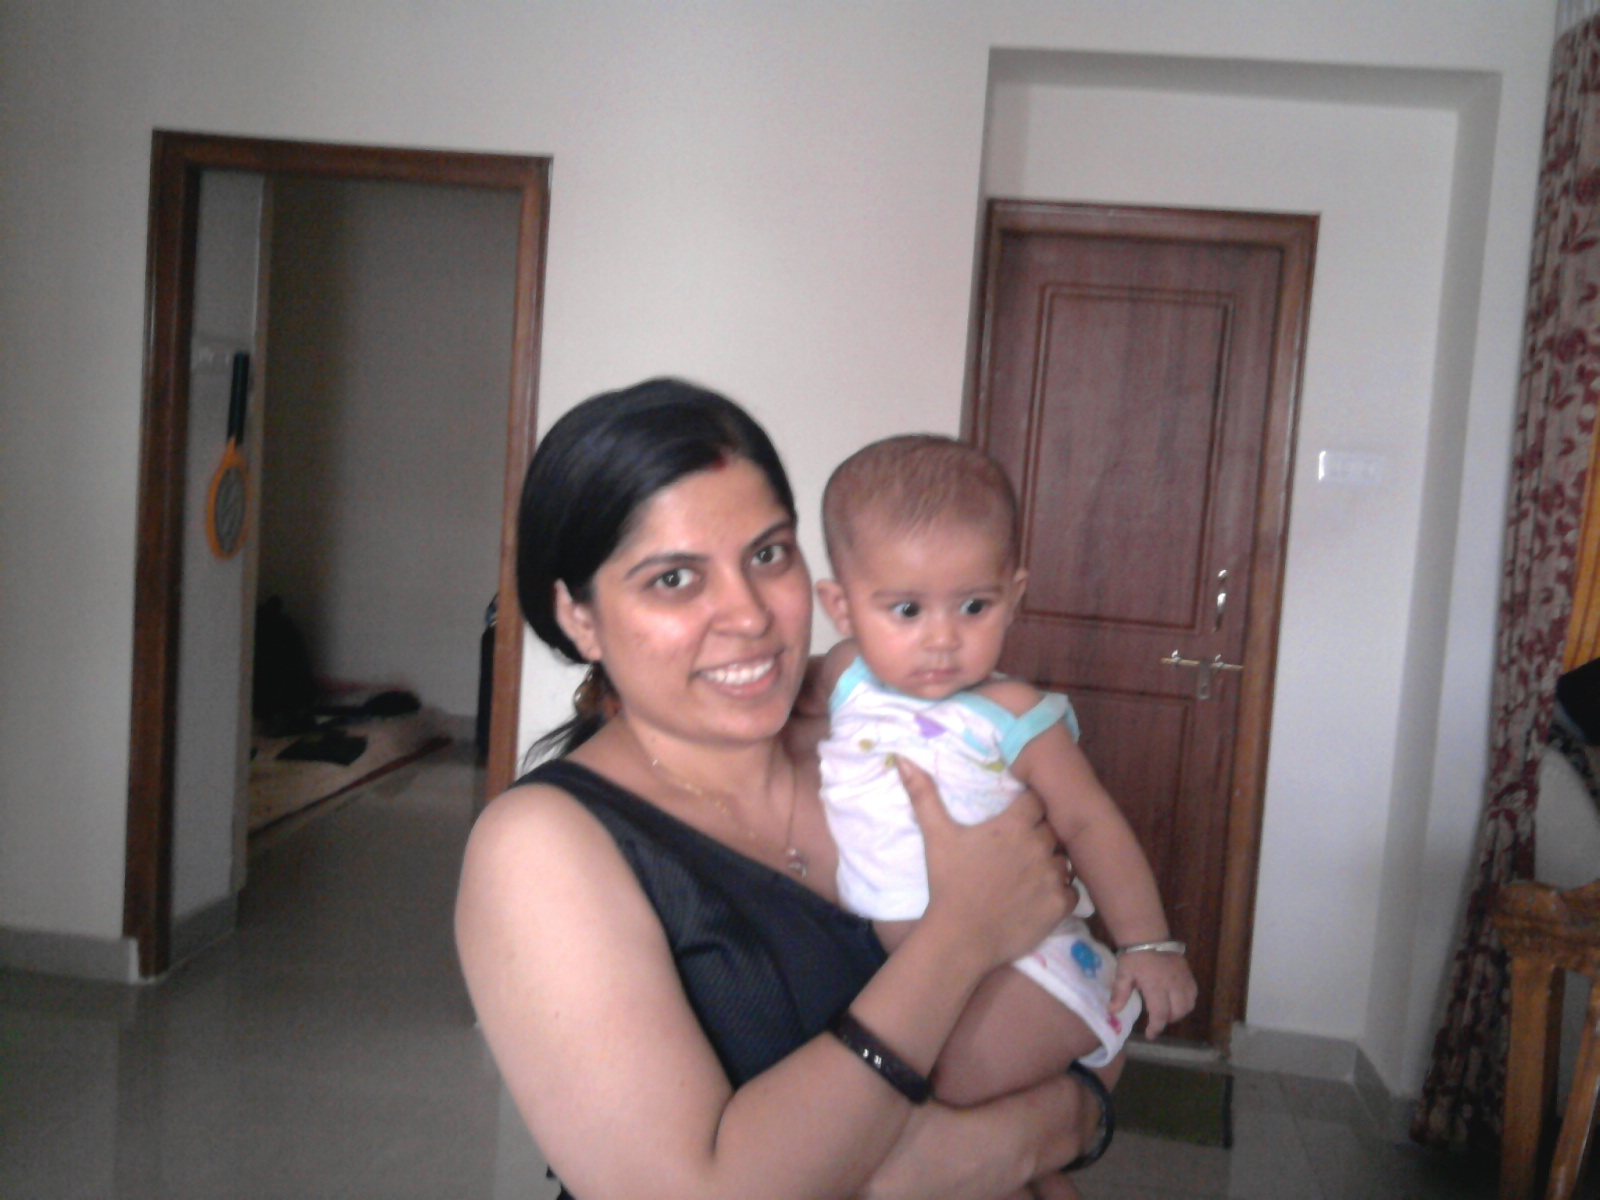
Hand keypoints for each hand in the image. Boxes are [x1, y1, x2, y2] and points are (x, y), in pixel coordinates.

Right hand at [898, 757, 1070, 969]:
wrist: (959, 936)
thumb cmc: (947, 883)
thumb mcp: (936, 836)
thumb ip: (924, 795)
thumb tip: (902, 759)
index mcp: (1013, 825)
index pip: (1036, 801)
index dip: (1028, 808)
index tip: (1017, 818)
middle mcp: (1038, 846)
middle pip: (1053, 829)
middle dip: (1040, 835)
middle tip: (1020, 849)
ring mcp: (1052, 876)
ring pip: (1064, 859)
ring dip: (1052, 862)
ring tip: (1030, 873)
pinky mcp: (1059, 905)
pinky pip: (1072, 890)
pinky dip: (1060, 892)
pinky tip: (1039, 896)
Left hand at [1111, 950, 1197, 1038]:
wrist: (1148, 935)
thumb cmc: (1134, 956)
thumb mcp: (1123, 974)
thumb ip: (1119, 994)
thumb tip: (1112, 1012)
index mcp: (1155, 986)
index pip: (1160, 1014)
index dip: (1156, 1027)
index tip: (1150, 1034)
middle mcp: (1173, 985)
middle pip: (1176, 1012)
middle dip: (1166, 1020)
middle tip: (1156, 1019)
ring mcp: (1183, 979)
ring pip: (1188, 1005)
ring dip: (1178, 1012)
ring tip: (1166, 1011)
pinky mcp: (1188, 974)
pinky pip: (1193, 994)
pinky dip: (1187, 1002)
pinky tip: (1177, 1001)